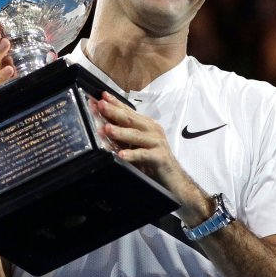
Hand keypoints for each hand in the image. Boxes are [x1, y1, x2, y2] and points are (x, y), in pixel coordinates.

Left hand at [96, 92, 211, 222]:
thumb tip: (101, 128)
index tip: (101, 96)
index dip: (115, 103)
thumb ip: (123, 138)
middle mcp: (153, 130)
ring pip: (136, 135)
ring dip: (120, 132)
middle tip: (100, 105)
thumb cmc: (153, 162)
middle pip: (131, 119)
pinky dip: (132, 154)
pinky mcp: (160, 157)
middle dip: (114, 111)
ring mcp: (157, 143)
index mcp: (147, 125)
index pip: (129, 111)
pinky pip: (144, 155)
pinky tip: (121, 155)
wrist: (174, 180)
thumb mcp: (136, 146)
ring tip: (107, 129)